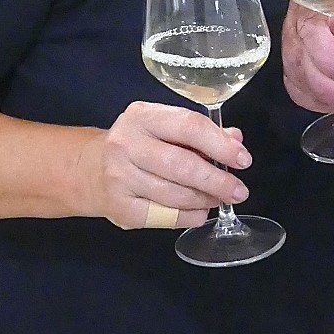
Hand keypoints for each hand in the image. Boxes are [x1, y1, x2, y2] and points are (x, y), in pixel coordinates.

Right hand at [82, 102, 250, 228]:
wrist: (90, 170)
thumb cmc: (138, 145)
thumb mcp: (164, 128)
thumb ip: (200, 133)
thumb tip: (235, 140)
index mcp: (142, 117)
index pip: (189, 127)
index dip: (220, 145)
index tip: (243, 159)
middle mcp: (126, 144)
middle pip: (183, 165)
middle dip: (217, 181)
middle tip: (239, 191)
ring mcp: (120, 177)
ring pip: (175, 194)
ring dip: (205, 200)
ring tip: (218, 199)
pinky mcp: (120, 206)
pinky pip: (165, 216)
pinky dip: (189, 216)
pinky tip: (199, 211)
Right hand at [281, 0, 333, 115]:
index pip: (311, 30)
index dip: (326, 59)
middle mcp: (301, 16)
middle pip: (299, 57)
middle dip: (327, 87)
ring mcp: (298, 39)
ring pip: (297, 76)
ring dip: (325, 97)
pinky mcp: (302, 60)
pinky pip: (298, 86)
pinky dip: (317, 100)